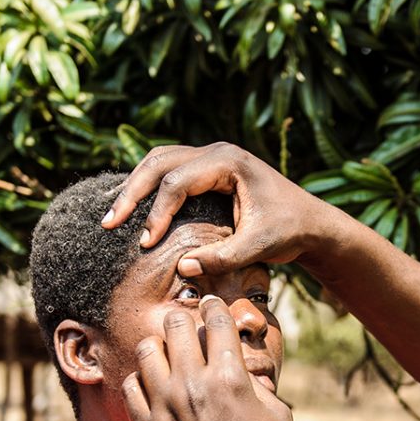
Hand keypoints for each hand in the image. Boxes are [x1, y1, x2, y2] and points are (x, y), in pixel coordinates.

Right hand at [103, 142, 343, 277]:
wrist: (311, 222)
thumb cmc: (290, 231)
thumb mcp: (260, 247)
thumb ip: (223, 257)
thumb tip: (183, 268)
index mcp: (229, 161)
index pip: (178, 183)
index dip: (157, 213)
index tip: (145, 244)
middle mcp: (216, 152)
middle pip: (159, 163)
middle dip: (131, 193)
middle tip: (108, 223)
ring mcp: (210, 157)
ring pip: (159, 161)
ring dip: (134, 186)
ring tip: (111, 215)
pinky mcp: (207, 170)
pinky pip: (168, 171)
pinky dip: (147, 187)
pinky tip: (130, 209)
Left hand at [122, 295, 295, 420]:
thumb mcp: (277, 413)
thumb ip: (253, 379)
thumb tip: (236, 361)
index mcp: (231, 376)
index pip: (216, 319)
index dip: (215, 307)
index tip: (211, 305)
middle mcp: (194, 386)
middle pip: (176, 324)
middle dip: (184, 321)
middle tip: (188, 328)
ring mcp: (165, 408)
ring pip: (148, 349)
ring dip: (161, 348)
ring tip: (170, 359)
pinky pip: (131, 385)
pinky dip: (143, 381)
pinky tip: (156, 389)